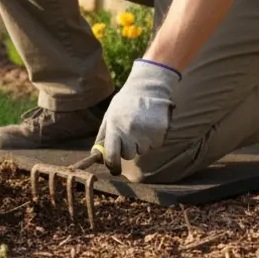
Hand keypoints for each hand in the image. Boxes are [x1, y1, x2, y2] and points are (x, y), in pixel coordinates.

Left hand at [94, 59, 181, 174]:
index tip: (115, 170)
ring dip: (141, 143)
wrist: (147, 88)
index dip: (113, 165)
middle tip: (130, 135)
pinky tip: (150, 125)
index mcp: (114, 128)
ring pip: (143, 150)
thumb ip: (103, 137)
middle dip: (128, 149)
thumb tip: (98, 157)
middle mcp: (130, 132)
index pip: (112, 155)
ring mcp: (146, 132)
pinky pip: (155, 144)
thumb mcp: (109, 116)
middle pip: (128, 155)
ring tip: (140, 126)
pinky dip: (153, 139)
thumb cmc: (125, 104)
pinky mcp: (160, 131)